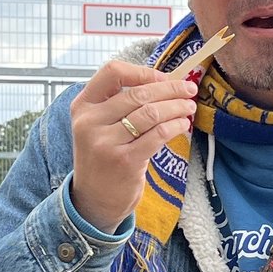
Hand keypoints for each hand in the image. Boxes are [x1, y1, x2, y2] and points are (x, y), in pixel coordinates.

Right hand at [69, 61, 198, 232]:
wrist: (94, 200)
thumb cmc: (104, 157)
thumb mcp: (98, 126)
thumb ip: (117, 103)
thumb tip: (162, 81)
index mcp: (83, 106)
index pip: (112, 72)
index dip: (142, 72)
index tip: (163, 78)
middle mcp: (90, 122)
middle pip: (138, 93)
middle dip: (170, 89)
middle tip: (188, 89)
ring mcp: (106, 142)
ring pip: (151, 113)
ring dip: (176, 107)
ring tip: (189, 107)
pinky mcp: (125, 161)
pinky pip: (158, 134)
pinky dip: (175, 126)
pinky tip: (183, 124)